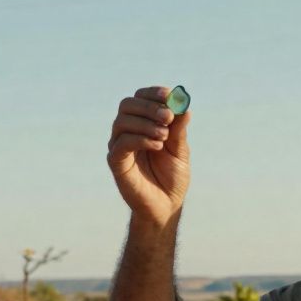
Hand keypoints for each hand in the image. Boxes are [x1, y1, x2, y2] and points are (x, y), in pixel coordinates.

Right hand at [107, 86, 190, 226]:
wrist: (166, 206)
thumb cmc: (172, 177)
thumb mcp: (180, 150)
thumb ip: (179, 130)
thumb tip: (184, 106)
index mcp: (143, 123)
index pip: (141, 98)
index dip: (153, 93)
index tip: (170, 95)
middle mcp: (128, 131)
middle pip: (127, 105)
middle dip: (149, 107)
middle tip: (168, 117)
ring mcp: (120, 146)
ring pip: (122, 122)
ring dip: (145, 123)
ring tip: (165, 136)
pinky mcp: (116, 162)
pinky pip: (122, 143)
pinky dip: (140, 139)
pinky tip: (157, 145)